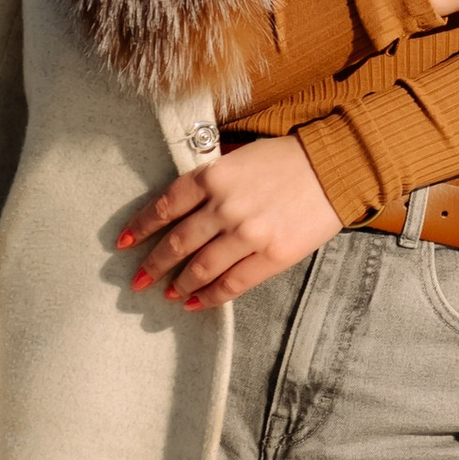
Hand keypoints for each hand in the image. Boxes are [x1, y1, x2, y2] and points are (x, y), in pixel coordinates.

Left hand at [117, 135, 341, 310]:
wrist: (335, 167)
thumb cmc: (287, 158)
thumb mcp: (239, 157)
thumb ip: (210, 180)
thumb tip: (180, 209)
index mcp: (213, 176)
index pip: (164, 206)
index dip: (140, 227)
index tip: (123, 243)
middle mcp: (225, 206)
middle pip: (177, 242)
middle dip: (153, 264)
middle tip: (138, 280)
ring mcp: (248, 234)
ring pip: (201, 268)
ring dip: (179, 284)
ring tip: (169, 294)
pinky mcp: (272, 256)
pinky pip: (233, 284)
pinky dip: (210, 296)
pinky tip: (197, 303)